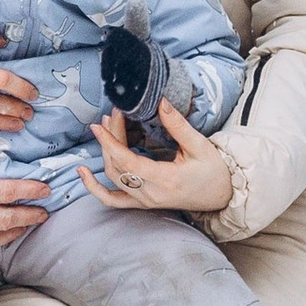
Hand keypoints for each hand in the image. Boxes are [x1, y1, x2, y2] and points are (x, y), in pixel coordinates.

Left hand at [81, 101, 233, 216]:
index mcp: (165, 180)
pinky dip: (95, 188)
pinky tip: (82, 172)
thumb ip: (178, 125)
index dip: (110, 142)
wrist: (223, 196)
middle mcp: (150, 194)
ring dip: (104, 153)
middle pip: (117, 166)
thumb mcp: (200, 146)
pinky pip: (113, 200)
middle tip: (113, 115)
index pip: (127, 161)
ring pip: (113, 178)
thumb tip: (160, 101)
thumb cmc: (214, 171)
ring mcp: (145, 201)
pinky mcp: (143, 203)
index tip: (100, 124)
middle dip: (110, 139)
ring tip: (104, 128)